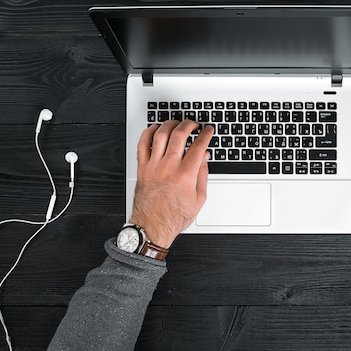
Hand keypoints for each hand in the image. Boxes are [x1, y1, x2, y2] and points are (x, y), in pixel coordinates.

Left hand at [130, 120, 213, 248]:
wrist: (153, 226)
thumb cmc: (174, 216)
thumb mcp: (199, 199)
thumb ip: (202, 175)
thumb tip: (204, 158)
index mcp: (186, 175)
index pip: (198, 146)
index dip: (205, 134)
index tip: (208, 130)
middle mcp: (169, 168)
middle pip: (179, 135)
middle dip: (189, 124)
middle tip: (193, 124)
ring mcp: (153, 166)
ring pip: (160, 135)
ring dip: (170, 124)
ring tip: (176, 123)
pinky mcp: (142, 169)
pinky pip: (142, 144)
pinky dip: (148, 132)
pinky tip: (154, 129)